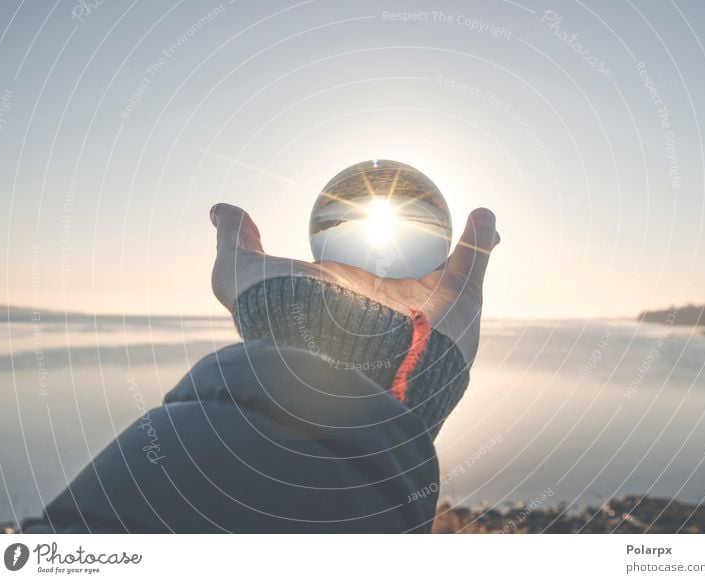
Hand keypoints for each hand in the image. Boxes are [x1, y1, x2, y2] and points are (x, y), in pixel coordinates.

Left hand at [210, 203, 499, 363]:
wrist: (349, 363)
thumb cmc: (292, 321)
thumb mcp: (243, 277)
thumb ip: (235, 243)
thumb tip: (221, 209)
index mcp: (343, 297)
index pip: (351, 258)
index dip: (355, 235)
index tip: (356, 208)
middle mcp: (385, 305)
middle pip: (403, 260)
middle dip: (411, 240)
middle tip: (412, 206)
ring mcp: (424, 306)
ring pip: (445, 262)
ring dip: (454, 236)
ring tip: (451, 207)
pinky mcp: (461, 305)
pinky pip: (476, 264)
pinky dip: (484, 237)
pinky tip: (482, 212)